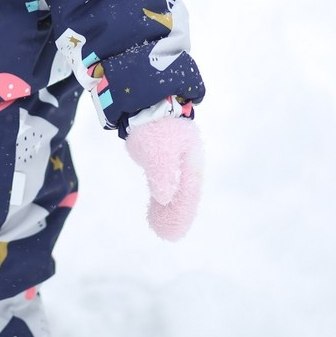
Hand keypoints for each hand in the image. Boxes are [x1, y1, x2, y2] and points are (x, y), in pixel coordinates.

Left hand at [125, 117, 203, 240]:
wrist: (144, 101)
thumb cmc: (154, 125)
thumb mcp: (157, 151)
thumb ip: (162, 175)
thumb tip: (165, 197)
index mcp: (191, 159)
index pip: (189, 192)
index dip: (183, 212)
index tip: (174, 231)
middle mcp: (187, 160)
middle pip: (184, 192)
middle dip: (176, 213)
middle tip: (167, 234)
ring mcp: (176, 157)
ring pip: (175, 188)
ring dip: (169, 207)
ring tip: (159, 226)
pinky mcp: (164, 155)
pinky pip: (167, 181)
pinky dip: (163, 195)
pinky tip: (157, 206)